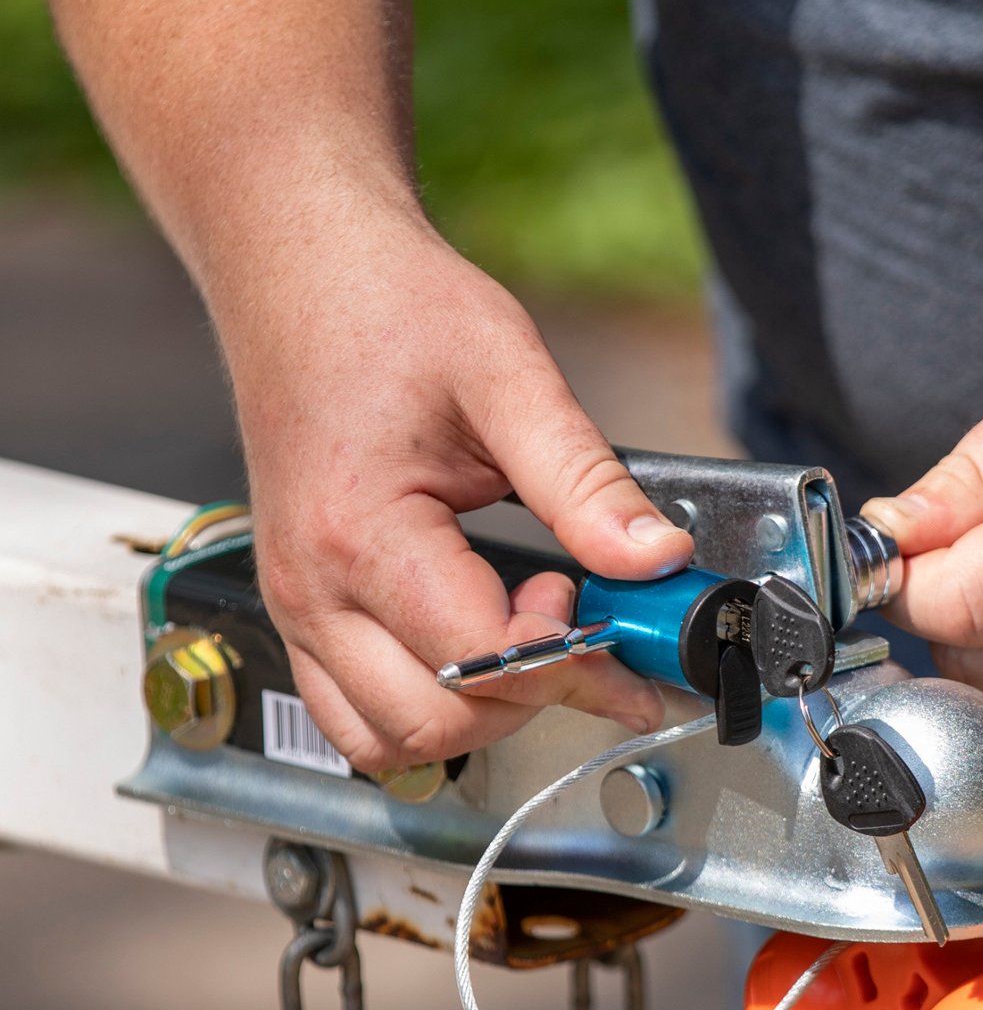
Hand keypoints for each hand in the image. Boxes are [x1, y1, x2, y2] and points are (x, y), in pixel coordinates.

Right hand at [221, 208, 693, 772]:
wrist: (300, 269)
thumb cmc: (387, 307)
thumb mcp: (507, 374)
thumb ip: (586, 482)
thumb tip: (659, 561)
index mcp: (360, 534)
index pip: (485, 658)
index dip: (576, 662)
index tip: (634, 633)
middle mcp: (312, 590)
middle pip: (437, 722)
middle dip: (533, 696)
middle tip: (584, 622)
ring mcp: (297, 607)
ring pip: (391, 740)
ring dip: (478, 716)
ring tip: (530, 634)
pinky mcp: (302, 608)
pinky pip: (359, 713)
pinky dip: (428, 707)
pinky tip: (481, 646)